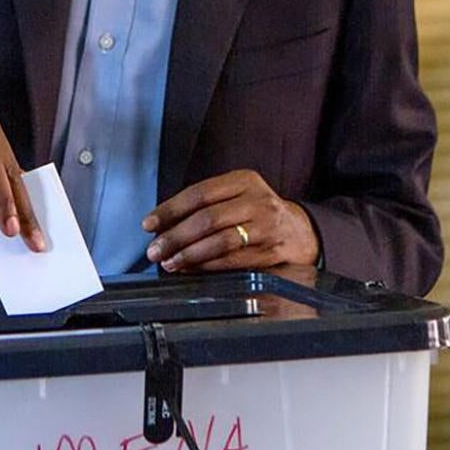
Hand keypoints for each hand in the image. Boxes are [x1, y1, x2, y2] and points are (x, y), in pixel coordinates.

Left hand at [142, 169, 319, 271]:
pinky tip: (191, 268)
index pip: (199, 193)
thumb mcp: (237, 195)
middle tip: (155, 250)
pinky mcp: (271, 251)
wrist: (301, 231)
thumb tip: (162, 224)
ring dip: (189, 255)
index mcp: (244, 180)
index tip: (149, 224)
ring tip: (169, 262)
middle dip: (175, 236)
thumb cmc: (257, 211)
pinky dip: (207, 266)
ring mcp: (266, 227)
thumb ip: (206, 204)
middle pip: (207, 218)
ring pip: (220, 241)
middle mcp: (257, 200)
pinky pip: (233, 261)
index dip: (170, 209)